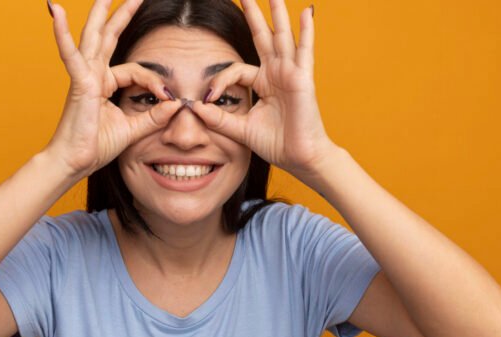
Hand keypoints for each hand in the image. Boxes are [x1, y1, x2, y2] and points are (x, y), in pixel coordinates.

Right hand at [44, 0, 180, 176]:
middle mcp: (93, 75)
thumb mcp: (133, 130)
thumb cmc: (95, 147)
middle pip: (108, 38)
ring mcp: (84, 77)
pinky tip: (56, 12)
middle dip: (121, 15)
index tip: (168, 97)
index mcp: (104, 84)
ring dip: (99, 13)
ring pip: (93, 37)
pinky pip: (71, 54)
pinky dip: (62, 33)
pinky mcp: (79, 83)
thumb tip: (176, 104)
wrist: (74, 162)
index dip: (154, 82)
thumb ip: (153, 117)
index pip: (135, 71)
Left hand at [191, 0, 340, 176]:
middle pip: (262, 37)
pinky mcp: (303, 79)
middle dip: (253, 16)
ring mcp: (291, 73)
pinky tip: (306, 13)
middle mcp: (277, 73)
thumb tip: (194, 107)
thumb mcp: (240, 129)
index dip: (219, 81)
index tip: (206, 99)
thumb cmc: (276, 144)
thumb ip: (218, 118)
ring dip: (277, 14)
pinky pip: (304, 51)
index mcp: (264, 83)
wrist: (299, 158)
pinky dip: (306, 31)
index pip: (235, 70)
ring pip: (282, 36)